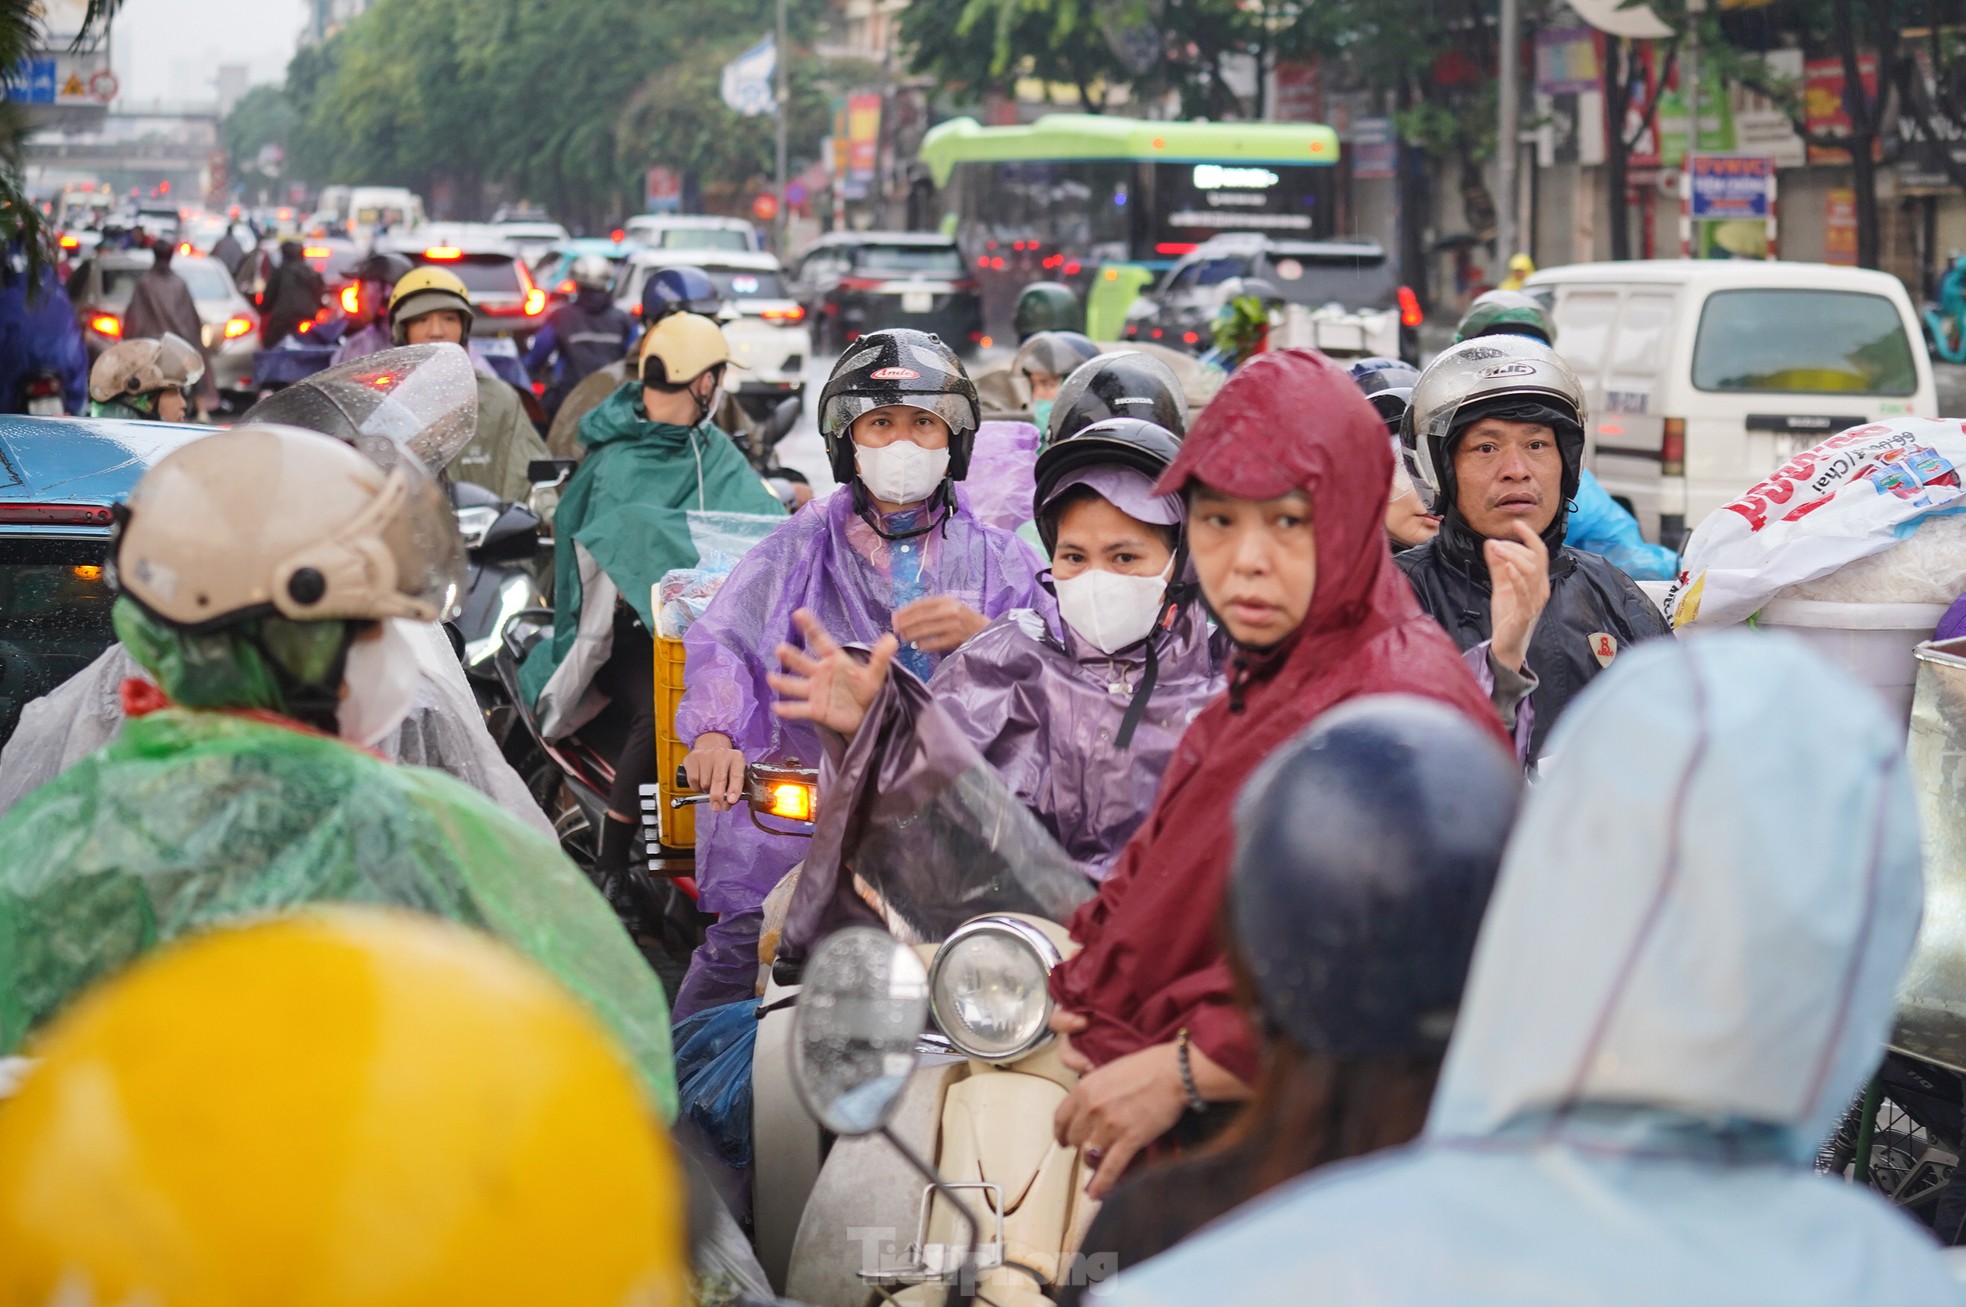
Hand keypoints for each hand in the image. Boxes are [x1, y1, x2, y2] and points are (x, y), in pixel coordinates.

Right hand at [682, 732, 745, 812]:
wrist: (711, 747)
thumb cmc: (724, 767)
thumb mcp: (733, 774)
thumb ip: (733, 789)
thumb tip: (726, 805)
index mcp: (737, 757)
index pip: (736, 775)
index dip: (734, 789)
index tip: (731, 801)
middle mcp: (722, 753)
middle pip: (719, 778)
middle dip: (717, 796)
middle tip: (716, 807)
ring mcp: (707, 754)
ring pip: (705, 782)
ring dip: (706, 791)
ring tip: (709, 787)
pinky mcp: (693, 757)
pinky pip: (693, 779)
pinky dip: (696, 787)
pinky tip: (700, 783)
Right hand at [768, 608, 897, 738]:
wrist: (863, 715)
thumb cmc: (866, 690)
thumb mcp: (875, 674)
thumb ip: (881, 658)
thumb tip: (892, 638)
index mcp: (834, 660)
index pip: (821, 640)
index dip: (810, 627)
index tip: (799, 612)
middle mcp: (820, 673)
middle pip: (803, 662)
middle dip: (792, 656)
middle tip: (780, 648)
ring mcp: (815, 691)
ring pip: (796, 685)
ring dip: (783, 682)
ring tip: (771, 678)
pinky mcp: (815, 710)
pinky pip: (799, 709)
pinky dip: (788, 709)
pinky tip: (776, 708)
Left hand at [892, 596, 988, 653]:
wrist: (987, 630)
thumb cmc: (964, 619)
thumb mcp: (950, 607)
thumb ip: (932, 609)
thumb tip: (906, 617)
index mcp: (947, 600)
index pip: (921, 604)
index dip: (906, 611)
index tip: (894, 617)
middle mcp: (950, 609)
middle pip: (921, 616)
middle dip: (906, 623)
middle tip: (896, 630)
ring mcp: (954, 624)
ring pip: (927, 629)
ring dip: (913, 634)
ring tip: (904, 638)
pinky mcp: (958, 638)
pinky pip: (936, 642)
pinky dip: (925, 645)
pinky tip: (919, 647)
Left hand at [1052, 1037, 1187, 1200]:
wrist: (1175, 1072)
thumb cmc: (1148, 1067)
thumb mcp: (1110, 1071)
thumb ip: (1095, 1091)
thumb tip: (1089, 1109)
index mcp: (1084, 1089)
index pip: (1060, 1119)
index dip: (1062, 1133)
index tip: (1064, 1140)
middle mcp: (1092, 1108)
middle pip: (1075, 1139)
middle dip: (1082, 1146)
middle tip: (1091, 1149)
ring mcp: (1110, 1125)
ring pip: (1089, 1155)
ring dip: (1093, 1163)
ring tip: (1097, 1167)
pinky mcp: (1129, 1140)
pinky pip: (1110, 1168)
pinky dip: (1102, 1185)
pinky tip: (1096, 1194)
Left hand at [1485, 521, 1550, 673]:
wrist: (1506, 644)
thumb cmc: (1507, 615)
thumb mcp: (1500, 585)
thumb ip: (1497, 565)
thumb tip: (1490, 543)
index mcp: (1537, 580)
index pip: (1539, 552)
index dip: (1529, 536)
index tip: (1516, 523)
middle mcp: (1541, 588)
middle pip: (1535, 559)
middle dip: (1514, 547)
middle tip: (1495, 543)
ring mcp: (1535, 601)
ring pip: (1531, 572)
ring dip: (1513, 556)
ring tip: (1498, 550)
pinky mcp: (1526, 613)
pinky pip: (1524, 592)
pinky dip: (1516, 577)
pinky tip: (1507, 567)